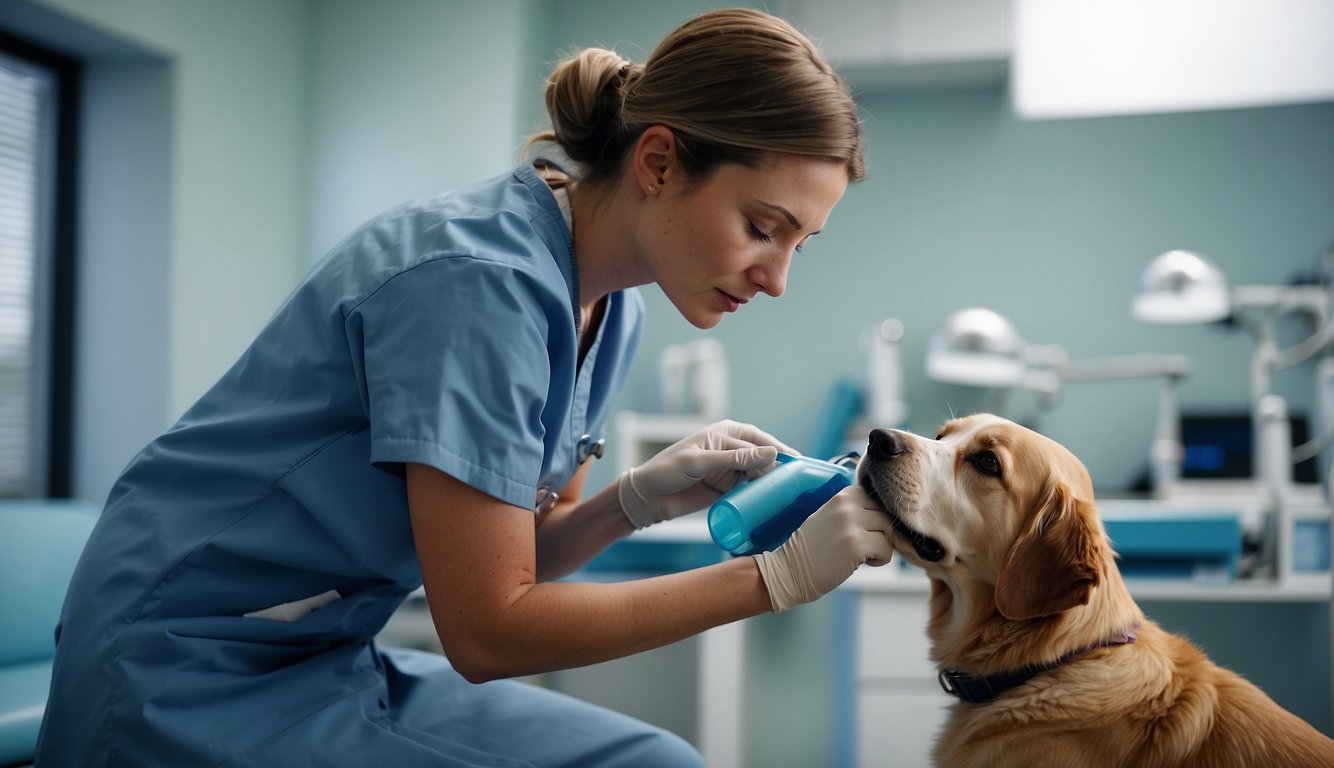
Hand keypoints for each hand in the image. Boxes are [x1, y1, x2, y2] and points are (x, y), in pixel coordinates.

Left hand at [617, 419, 792, 528]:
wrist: (646, 498)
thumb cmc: (666, 472)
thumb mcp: (699, 463)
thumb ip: (734, 459)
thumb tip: (771, 454)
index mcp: (726, 432)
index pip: (761, 441)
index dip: (781, 452)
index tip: (800, 465)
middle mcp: (731, 448)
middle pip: (764, 458)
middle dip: (779, 471)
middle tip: (796, 487)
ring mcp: (730, 469)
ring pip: (759, 475)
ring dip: (771, 485)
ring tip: (788, 498)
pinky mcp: (726, 488)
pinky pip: (749, 491)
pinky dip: (760, 497)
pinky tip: (772, 505)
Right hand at [753, 486, 892, 612]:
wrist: (790, 570)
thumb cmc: (812, 548)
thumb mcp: (830, 517)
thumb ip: (854, 511)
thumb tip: (887, 517)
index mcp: (842, 496)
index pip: (877, 499)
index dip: (877, 517)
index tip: (867, 531)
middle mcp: (847, 505)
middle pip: (886, 514)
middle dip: (881, 532)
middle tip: (866, 546)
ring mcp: (852, 524)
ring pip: (889, 531)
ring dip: (882, 546)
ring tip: (863, 554)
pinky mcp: (856, 545)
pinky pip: (886, 550)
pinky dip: (879, 560)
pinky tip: (862, 563)